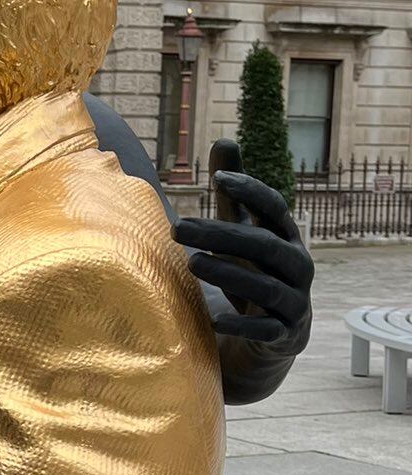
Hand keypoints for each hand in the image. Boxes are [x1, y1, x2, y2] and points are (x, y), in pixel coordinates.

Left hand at [173, 172, 313, 352]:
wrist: (272, 335)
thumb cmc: (253, 270)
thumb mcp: (243, 232)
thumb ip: (235, 194)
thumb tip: (224, 139)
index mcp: (286, 237)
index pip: (275, 208)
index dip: (251, 191)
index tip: (219, 179)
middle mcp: (297, 266)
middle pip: (264, 246)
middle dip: (222, 235)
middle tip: (177, 227)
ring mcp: (294, 301)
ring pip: (266, 286)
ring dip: (229, 274)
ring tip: (191, 263)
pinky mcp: (284, 334)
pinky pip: (266, 329)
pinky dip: (241, 324)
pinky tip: (212, 318)